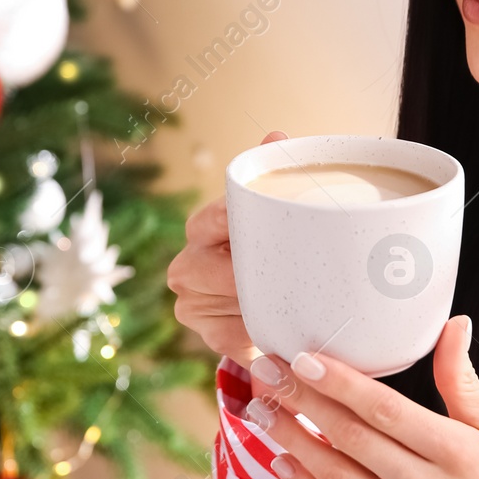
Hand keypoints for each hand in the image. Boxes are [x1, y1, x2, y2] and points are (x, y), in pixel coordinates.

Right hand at [169, 131, 286, 398]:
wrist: (268, 298)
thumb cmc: (269, 247)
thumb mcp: (271, 213)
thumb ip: (274, 176)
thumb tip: (275, 137)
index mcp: (202, 227)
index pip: (212, 219)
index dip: (233, 222)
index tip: (261, 225)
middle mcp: (188, 262)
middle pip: (207, 268)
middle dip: (244, 273)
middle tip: (285, 274)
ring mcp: (192, 302)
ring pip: (219, 305)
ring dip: (253, 308)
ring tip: (289, 306)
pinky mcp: (208, 334)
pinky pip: (231, 340)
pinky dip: (257, 341)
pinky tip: (282, 339)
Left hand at [243, 315, 478, 478]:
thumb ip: (461, 379)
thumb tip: (454, 324)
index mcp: (454, 452)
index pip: (386, 411)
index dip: (341, 383)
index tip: (304, 358)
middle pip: (351, 438)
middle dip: (301, 401)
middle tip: (265, 371)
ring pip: (335, 475)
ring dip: (292, 439)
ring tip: (260, 409)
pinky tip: (280, 459)